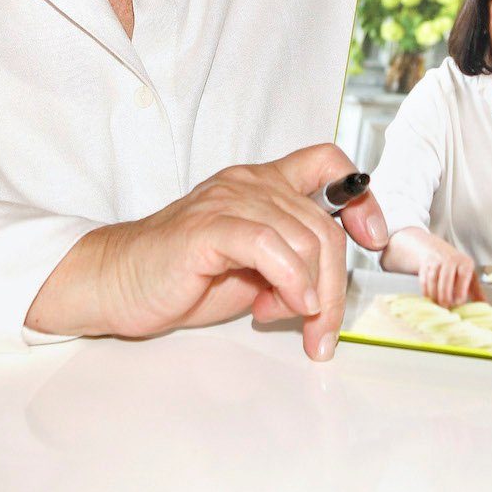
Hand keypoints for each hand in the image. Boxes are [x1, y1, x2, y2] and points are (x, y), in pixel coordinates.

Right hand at [25, 143, 387, 360]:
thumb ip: (292, 262)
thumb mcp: (254, 268)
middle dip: (335, 285)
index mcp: (262, 184)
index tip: (372, 238)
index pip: (327, 161)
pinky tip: (285, 306)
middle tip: (321, 329)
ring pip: (304, 237)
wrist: (118, 284)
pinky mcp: (208, 228)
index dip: (360, 196)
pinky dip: (290, 279)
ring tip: (293, 322)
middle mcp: (249, 184)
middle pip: (323, 223)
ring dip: (313, 293)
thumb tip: (326, 289)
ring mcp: (228, 201)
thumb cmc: (183, 277)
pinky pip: (268, 245)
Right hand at [417, 237, 480, 307]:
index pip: (463, 275)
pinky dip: (426, 291)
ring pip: (433, 279)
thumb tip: (485, 305)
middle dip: (445, 295)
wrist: (438, 249)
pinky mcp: (425, 264)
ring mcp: (436, 261)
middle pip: (446, 278)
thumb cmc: (457, 267)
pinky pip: (424, 279)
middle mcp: (450, 259)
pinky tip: (430, 299)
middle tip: (446, 307)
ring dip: (435, 294)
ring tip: (438, 305)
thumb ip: (477, 291)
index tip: (459, 302)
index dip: (460, 289)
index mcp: (464, 262)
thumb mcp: (470, 275)